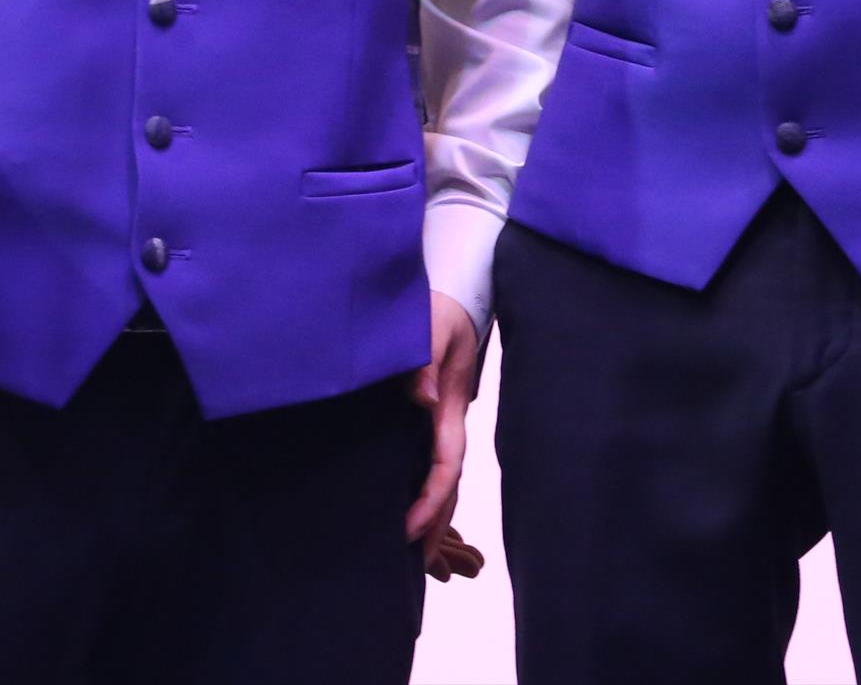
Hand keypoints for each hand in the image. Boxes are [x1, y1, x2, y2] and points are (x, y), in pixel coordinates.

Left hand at [406, 292, 482, 576]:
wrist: (451, 298)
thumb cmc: (437, 310)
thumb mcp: (429, 324)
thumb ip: (423, 357)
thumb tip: (419, 399)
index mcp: (447, 406)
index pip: (445, 465)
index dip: (431, 501)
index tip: (410, 530)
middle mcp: (447, 420)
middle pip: (449, 483)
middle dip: (438, 522)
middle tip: (419, 562)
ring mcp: (442, 419)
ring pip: (444, 476)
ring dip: (436, 511)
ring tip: (421, 550)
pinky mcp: (432, 414)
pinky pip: (432, 460)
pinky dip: (427, 488)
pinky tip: (413, 504)